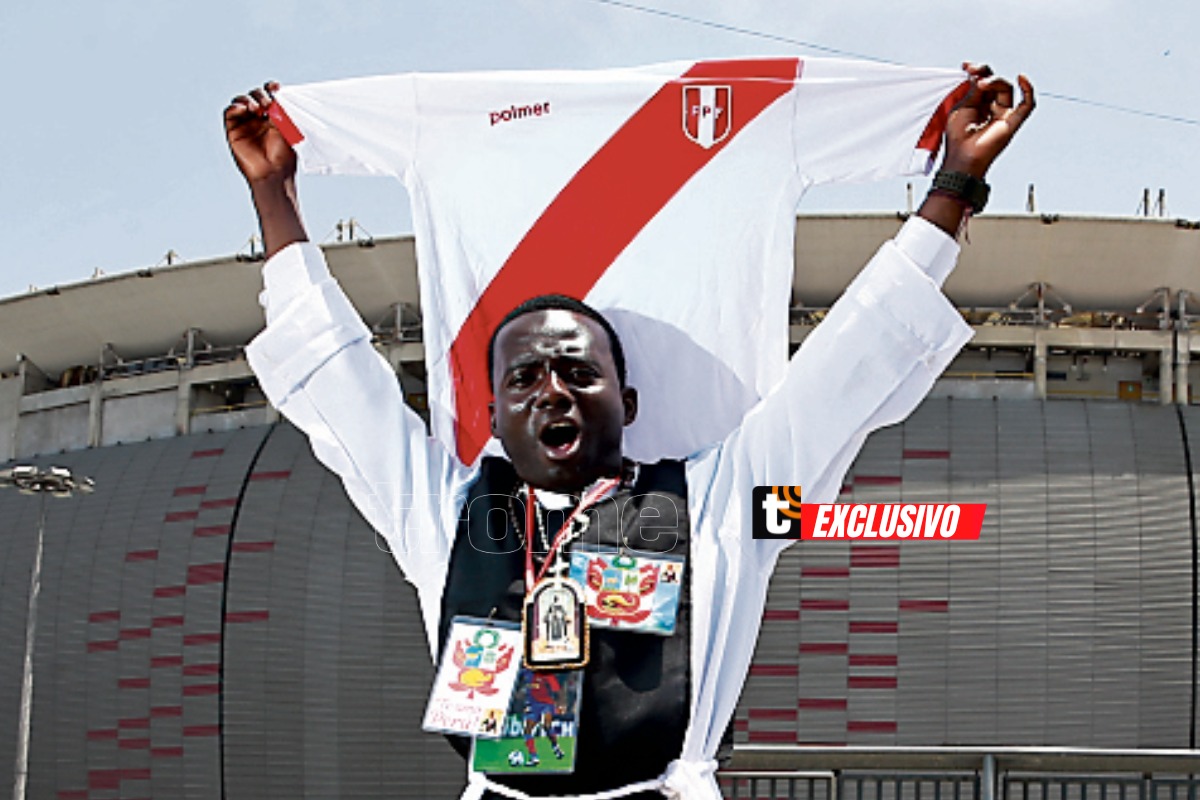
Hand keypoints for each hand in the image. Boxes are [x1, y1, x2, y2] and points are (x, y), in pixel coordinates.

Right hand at [224, 81, 307, 257]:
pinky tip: (244, 109)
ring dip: (248, 99)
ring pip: (241, 100)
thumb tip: (278, 94)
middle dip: (261, 96)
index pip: (269, 95)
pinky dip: (235, 106)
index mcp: (274, 116)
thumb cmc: (284, 155)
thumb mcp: (288, 129)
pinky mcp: (233, 130)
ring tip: (257, 109)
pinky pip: (230, 112)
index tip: (275, 88)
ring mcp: (245, 123)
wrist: (274, 173)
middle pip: (255, 95)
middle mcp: (258, 118)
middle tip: (268, 106)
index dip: (271, 88)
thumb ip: (283, 110)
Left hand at [942, 64, 1035, 178]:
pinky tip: (1021, 78)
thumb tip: (982, 75)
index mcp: (978, 104)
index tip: (965, 66)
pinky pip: (1027, 105)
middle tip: (972, 72)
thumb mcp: (963, 106)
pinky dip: (1028, 90)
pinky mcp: (1013, 122)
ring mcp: (1004, 115)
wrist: (962, 156)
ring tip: (981, 84)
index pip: (983, 81)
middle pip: (995, 82)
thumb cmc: (958, 136)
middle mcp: (992, 108)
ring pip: (1006, 89)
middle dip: (985, 73)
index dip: (977, 70)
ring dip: (994, 82)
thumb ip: (974, 90)